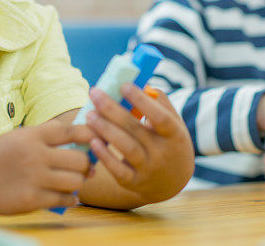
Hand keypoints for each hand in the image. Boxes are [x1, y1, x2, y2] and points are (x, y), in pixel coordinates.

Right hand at [0, 121, 93, 213]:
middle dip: (87, 164)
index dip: (91, 134)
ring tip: (74, 182)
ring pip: (75, 181)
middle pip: (80, 159)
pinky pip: (64, 200)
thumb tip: (80, 137)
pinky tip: (67, 196)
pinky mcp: (31, 199)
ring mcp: (34, 178)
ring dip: (78, 182)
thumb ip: (45, 136)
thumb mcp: (18, 137)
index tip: (97, 139)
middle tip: (86, 167)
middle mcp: (35, 155)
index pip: (73, 131)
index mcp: (32, 135)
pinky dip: (70, 199)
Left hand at [85, 84, 193, 203]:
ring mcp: (148, 169)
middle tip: (94, 93)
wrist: (173, 181)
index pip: (160, 117)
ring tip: (89, 114)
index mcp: (174, 135)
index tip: (123, 85)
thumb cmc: (168, 140)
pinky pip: (118, 170)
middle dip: (113, 110)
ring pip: (126, 149)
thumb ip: (158, 101)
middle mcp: (163, 153)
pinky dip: (104, 157)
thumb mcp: (172, 121)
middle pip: (136, 130)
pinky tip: (92, 141)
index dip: (142, 101)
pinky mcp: (133, 182)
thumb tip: (138, 83)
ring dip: (106, 130)